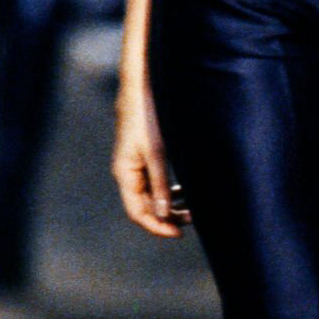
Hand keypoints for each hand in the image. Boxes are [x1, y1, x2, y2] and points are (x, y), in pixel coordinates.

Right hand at [112, 81, 188, 239]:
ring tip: (193, 208)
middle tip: (193, 219)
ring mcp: (136, 164)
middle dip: (168, 217)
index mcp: (125, 173)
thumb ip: (160, 185)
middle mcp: (128, 172)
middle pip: (146, 207)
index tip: (178, 233)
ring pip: (153, 195)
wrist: (143, 86)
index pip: (138, 213)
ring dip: (172, 204)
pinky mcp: (145, 155)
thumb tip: (163, 215)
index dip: (157, 227)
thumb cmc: (147, 116)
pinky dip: (171, 190)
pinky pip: (156, 181)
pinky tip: (187, 191)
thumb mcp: (157, 153)